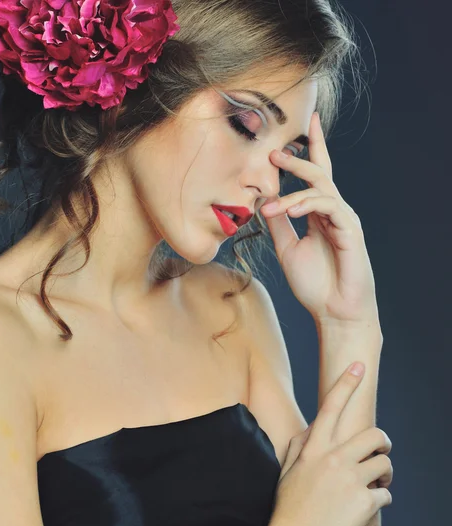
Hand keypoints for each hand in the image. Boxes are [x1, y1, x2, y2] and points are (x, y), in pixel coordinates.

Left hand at [260, 113, 378, 324]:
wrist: (333, 312)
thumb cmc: (314, 283)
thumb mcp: (287, 249)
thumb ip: (279, 224)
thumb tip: (264, 201)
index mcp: (319, 214)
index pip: (316, 176)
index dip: (313, 148)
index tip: (307, 122)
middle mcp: (333, 212)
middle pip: (320, 174)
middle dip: (298, 161)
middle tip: (274, 152)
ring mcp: (344, 219)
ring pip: (322, 188)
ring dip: (291, 192)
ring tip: (269, 206)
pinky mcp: (351, 230)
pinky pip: (329, 207)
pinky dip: (306, 204)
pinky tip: (289, 210)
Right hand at [264, 362, 392, 525]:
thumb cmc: (285, 509)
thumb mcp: (286, 471)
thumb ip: (299, 446)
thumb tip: (311, 430)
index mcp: (313, 449)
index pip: (331, 407)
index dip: (346, 383)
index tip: (358, 366)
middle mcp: (333, 459)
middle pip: (374, 435)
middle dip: (382, 443)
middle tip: (379, 453)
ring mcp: (350, 481)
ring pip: (386, 464)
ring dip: (385, 475)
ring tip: (375, 486)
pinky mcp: (365, 504)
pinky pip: (387, 495)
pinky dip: (381, 501)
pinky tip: (365, 510)